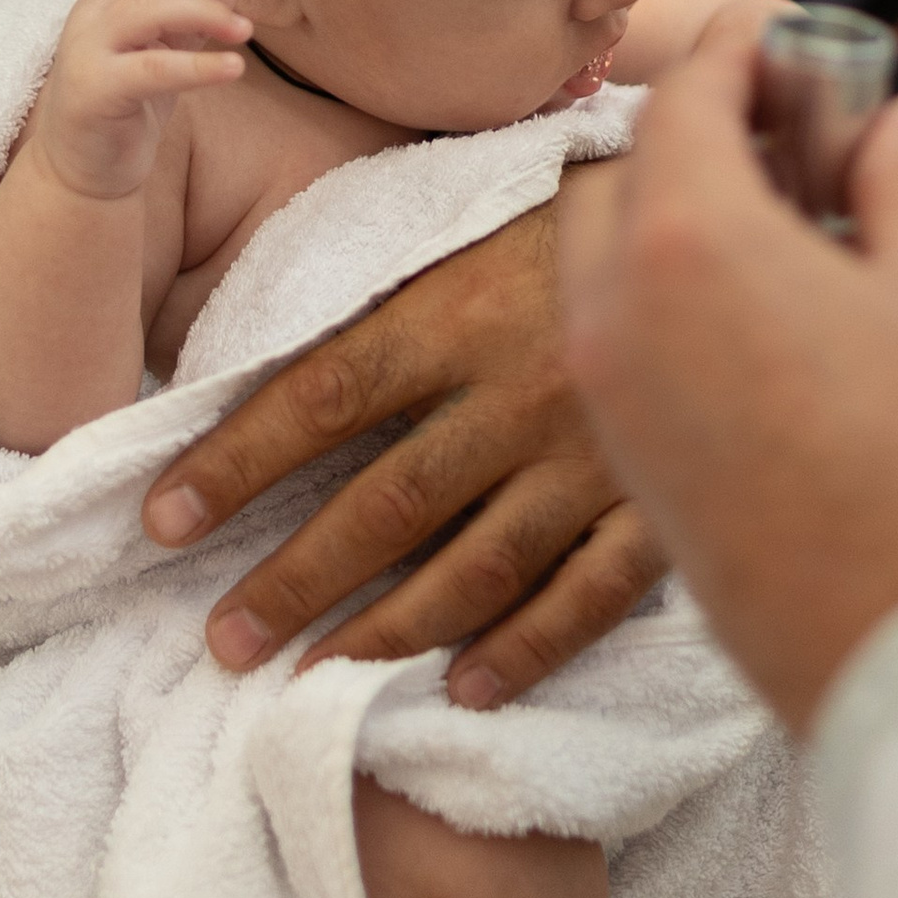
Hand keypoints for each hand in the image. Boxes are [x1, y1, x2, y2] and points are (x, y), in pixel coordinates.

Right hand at [30, 0, 254, 199]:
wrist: (83, 169)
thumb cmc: (127, 102)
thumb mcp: (163, 48)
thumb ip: (189, 13)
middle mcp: (90, 16)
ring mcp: (87, 52)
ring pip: (146, 11)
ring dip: (203, 10)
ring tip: (246, 29)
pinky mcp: (95, 92)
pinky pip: (151, 70)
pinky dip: (197, 66)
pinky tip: (234, 68)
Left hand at [141, 194, 667, 707]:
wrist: (736, 206)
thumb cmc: (581, 209)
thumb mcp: (474, 224)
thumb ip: (390, 292)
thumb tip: (271, 353)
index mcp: (460, 308)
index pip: (323, 395)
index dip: (235, 463)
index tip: (161, 521)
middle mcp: (518, 389)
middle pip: (385, 504)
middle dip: (294, 581)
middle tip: (221, 642)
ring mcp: (595, 455)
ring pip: (475, 569)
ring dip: (384, 633)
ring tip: (311, 680)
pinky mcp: (663, 502)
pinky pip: (589, 596)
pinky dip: (526, 651)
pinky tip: (462, 692)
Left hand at [560, 9, 897, 733]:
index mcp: (691, 240)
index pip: (688, 96)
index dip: (741, 51)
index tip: (783, 35)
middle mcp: (615, 311)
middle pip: (625, 173)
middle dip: (692, 135)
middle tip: (786, 133)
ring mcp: (605, 400)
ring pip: (597, 262)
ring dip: (664, 219)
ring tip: (772, 224)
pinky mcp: (619, 471)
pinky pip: (612, 347)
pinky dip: (656, 305)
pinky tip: (748, 316)